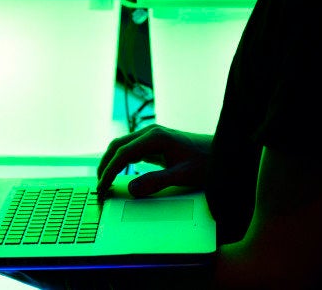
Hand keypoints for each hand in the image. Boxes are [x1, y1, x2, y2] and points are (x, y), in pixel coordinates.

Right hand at [96, 124, 212, 196]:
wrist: (223, 153)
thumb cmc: (207, 163)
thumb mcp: (183, 176)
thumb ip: (157, 182)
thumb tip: (131, 189)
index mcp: (156, 137)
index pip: (123, 153)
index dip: (109, 171)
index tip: (102, 188)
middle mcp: (151, 133)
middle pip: (117, 146)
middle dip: (104, 165)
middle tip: (98, 186)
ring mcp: (153, 136)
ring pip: (123, 146)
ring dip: (111, 162)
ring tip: (104, 182)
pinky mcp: (156, 143)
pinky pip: (132, 150)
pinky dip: (122, 162)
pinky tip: (119, 174)